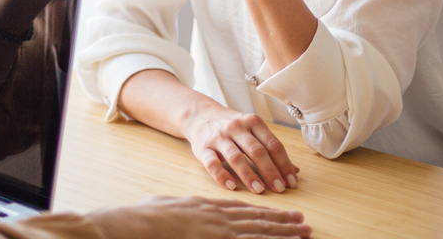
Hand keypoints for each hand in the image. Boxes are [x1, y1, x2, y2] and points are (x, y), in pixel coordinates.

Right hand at [89, 196, 309, 238]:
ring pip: (257, 229)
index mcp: (206, 205)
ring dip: (282, 232)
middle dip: (281, 221)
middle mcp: (217, 214)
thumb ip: (186, 209)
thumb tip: (188, 211)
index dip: (264, 212)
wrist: (138, 222)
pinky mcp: (216, 238)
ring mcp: (217, 228)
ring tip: (302, 233)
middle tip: (304, 223)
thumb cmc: (147, 217)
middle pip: (256, 217)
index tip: (280, 213)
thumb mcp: (170, 207)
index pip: (242, 209)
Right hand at [183, 101, 299, 194]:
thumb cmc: (232, 127)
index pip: (272, 144)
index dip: (284, 164)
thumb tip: (295, 171)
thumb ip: (271, 149)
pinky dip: (221, 175)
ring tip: (259, 190)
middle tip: (279, 189)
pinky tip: (232, 186)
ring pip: (235, 157)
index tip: (292, 182)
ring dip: (249, 175)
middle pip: (256, 150)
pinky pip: (212, 163)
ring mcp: (218, 137)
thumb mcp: (253, 131)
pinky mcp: (203, 147)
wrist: (199, 114)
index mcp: (252, 122)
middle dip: (270, 171)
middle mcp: (236, 127)